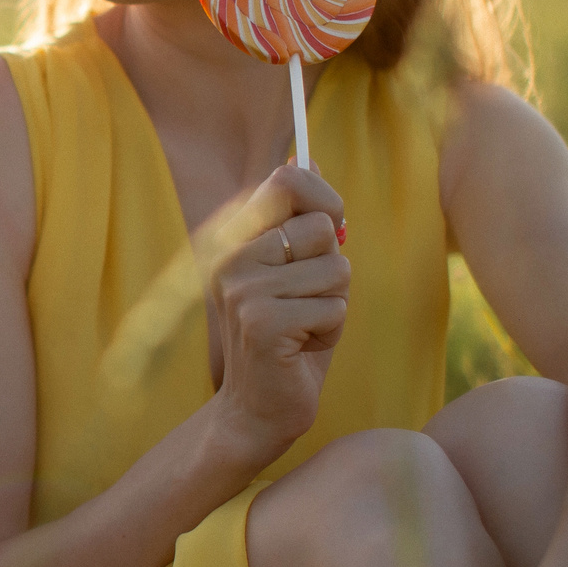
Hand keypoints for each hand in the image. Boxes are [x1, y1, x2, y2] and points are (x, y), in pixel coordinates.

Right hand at [203, 164, 348, 460]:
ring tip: (303, 327)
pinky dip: (330, 330)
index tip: (329, 232)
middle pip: (324, 227)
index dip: (324, 200)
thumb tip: (308, 157)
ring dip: (334, 304)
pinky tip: (301, 348)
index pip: (288, 179)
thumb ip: (301, 219)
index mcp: (236, 237)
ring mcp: (242, 288)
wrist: (258, 409)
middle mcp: (231, 256)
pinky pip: (333, 306)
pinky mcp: (261, 322)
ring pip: (336, 270)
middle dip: (333, 268)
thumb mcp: (298, 270)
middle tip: (306, 301)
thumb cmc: (289, 338)